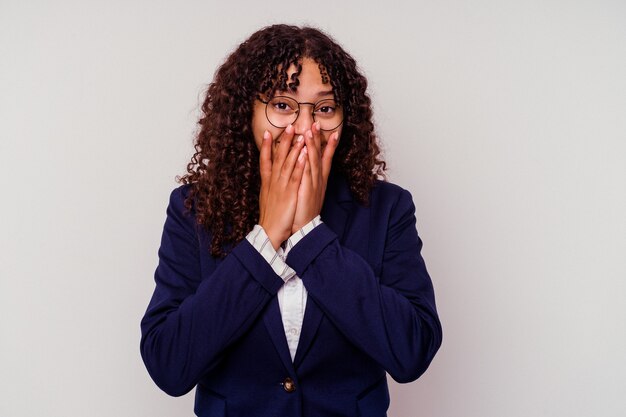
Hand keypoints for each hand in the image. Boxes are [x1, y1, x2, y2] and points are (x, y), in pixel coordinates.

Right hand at [258, 125, 306, 249]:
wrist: (270, 231)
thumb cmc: (270, 216)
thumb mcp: (267, 198)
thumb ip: (269, 186)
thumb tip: (269, 179)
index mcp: (267, 182)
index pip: (265, 160)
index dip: (267, 147)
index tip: (268, 133)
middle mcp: (273, 181)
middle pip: (277, 158)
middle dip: (283, 141)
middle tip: (289, 126)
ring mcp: (281, 186)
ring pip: (287, 164)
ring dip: (293, 148)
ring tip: (299, 134)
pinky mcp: (289, 193)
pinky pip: (295, 177)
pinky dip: (298, 165)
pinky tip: (303, 155)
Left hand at [291, 122, 339, 233]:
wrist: (304, 228)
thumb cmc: (305, 210)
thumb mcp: (310, 192)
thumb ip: (310, 179)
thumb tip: (309, 168)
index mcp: (320, 180)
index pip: (327, 159)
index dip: (331, 146)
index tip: (334, 133)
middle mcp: (318, 180)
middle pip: (319, 156)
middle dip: (318, 140)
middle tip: (317, 124)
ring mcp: (313, 184)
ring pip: (313, 161)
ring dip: (312, 145)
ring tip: (310, 131)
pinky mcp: (306, 189)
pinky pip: (306, 172)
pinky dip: (306, 160)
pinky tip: (304, 150)